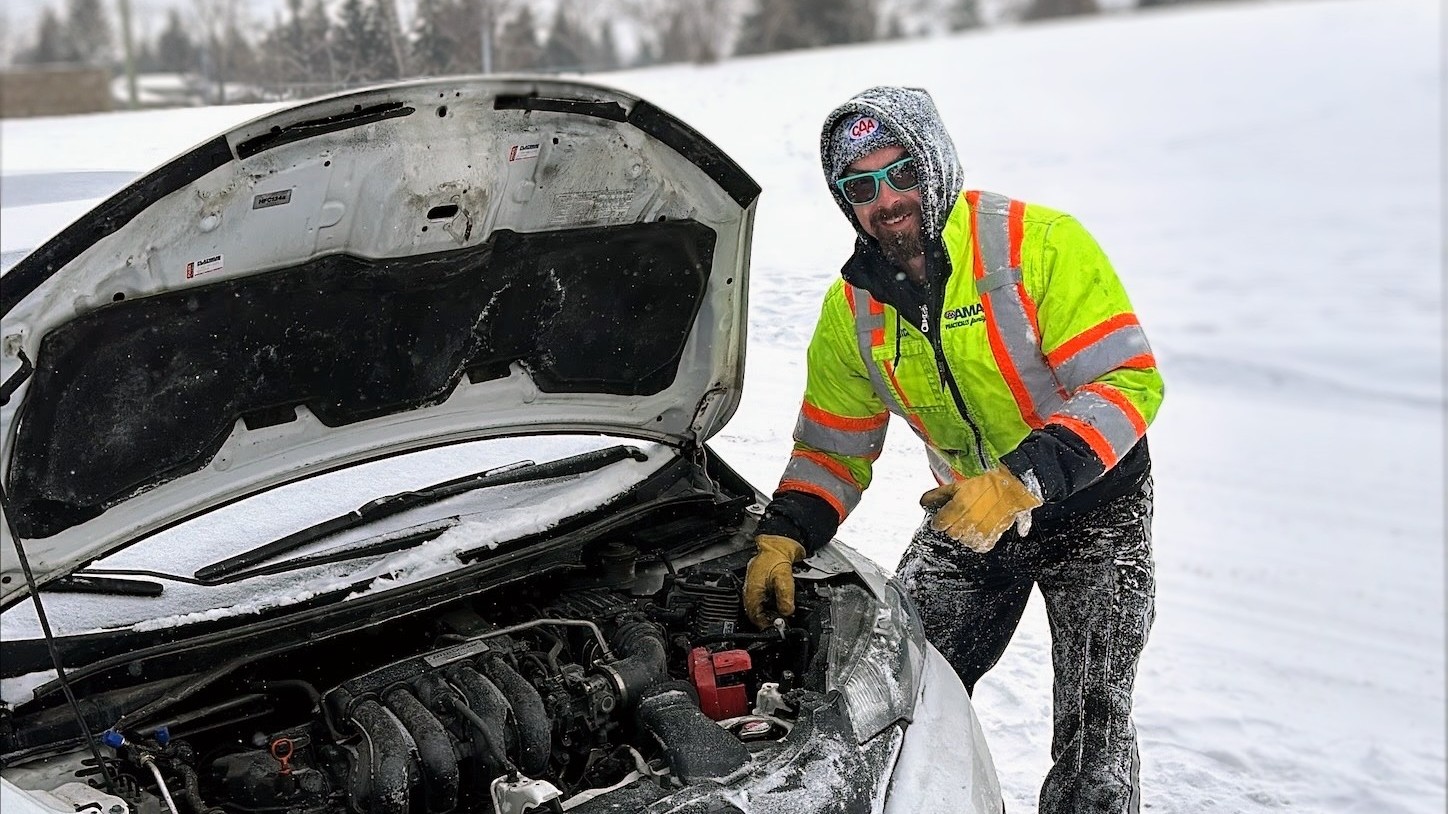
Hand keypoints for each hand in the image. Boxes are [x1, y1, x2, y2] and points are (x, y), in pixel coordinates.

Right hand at [743, 534, 805, 628]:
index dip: (766, 624)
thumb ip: (785, 597)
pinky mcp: (761, 583)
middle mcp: (750, 591)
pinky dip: (773, 602)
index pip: (755, 617)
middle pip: (757, 614)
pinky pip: (765, 598)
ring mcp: (755, 587)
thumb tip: (786, 612)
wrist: (777, 542)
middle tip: (782, 621)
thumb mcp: (783, 578)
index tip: (777, 626)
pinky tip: (782, 601)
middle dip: (770, 619)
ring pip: (761, 607)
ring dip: (771, 611)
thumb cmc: (775, 555)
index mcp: (751, 592)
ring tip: (783, 612)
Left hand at [919, 468, 1042, 552]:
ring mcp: (982, 530)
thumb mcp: (958, 485)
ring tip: (968, 525)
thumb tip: (923, 502)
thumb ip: (938, 494)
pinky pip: (980, 547)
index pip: (940, 524)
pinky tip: (978, 532)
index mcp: (959, 506)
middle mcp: (969, 520)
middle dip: (952, 527)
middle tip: (957, 520)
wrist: (1012, 486)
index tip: (942, 519)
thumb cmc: (986, 483)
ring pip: (964, 541)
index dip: (939, 521)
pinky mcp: (994, 536)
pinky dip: (977, 542)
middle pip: (951, 534)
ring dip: (964, 535)